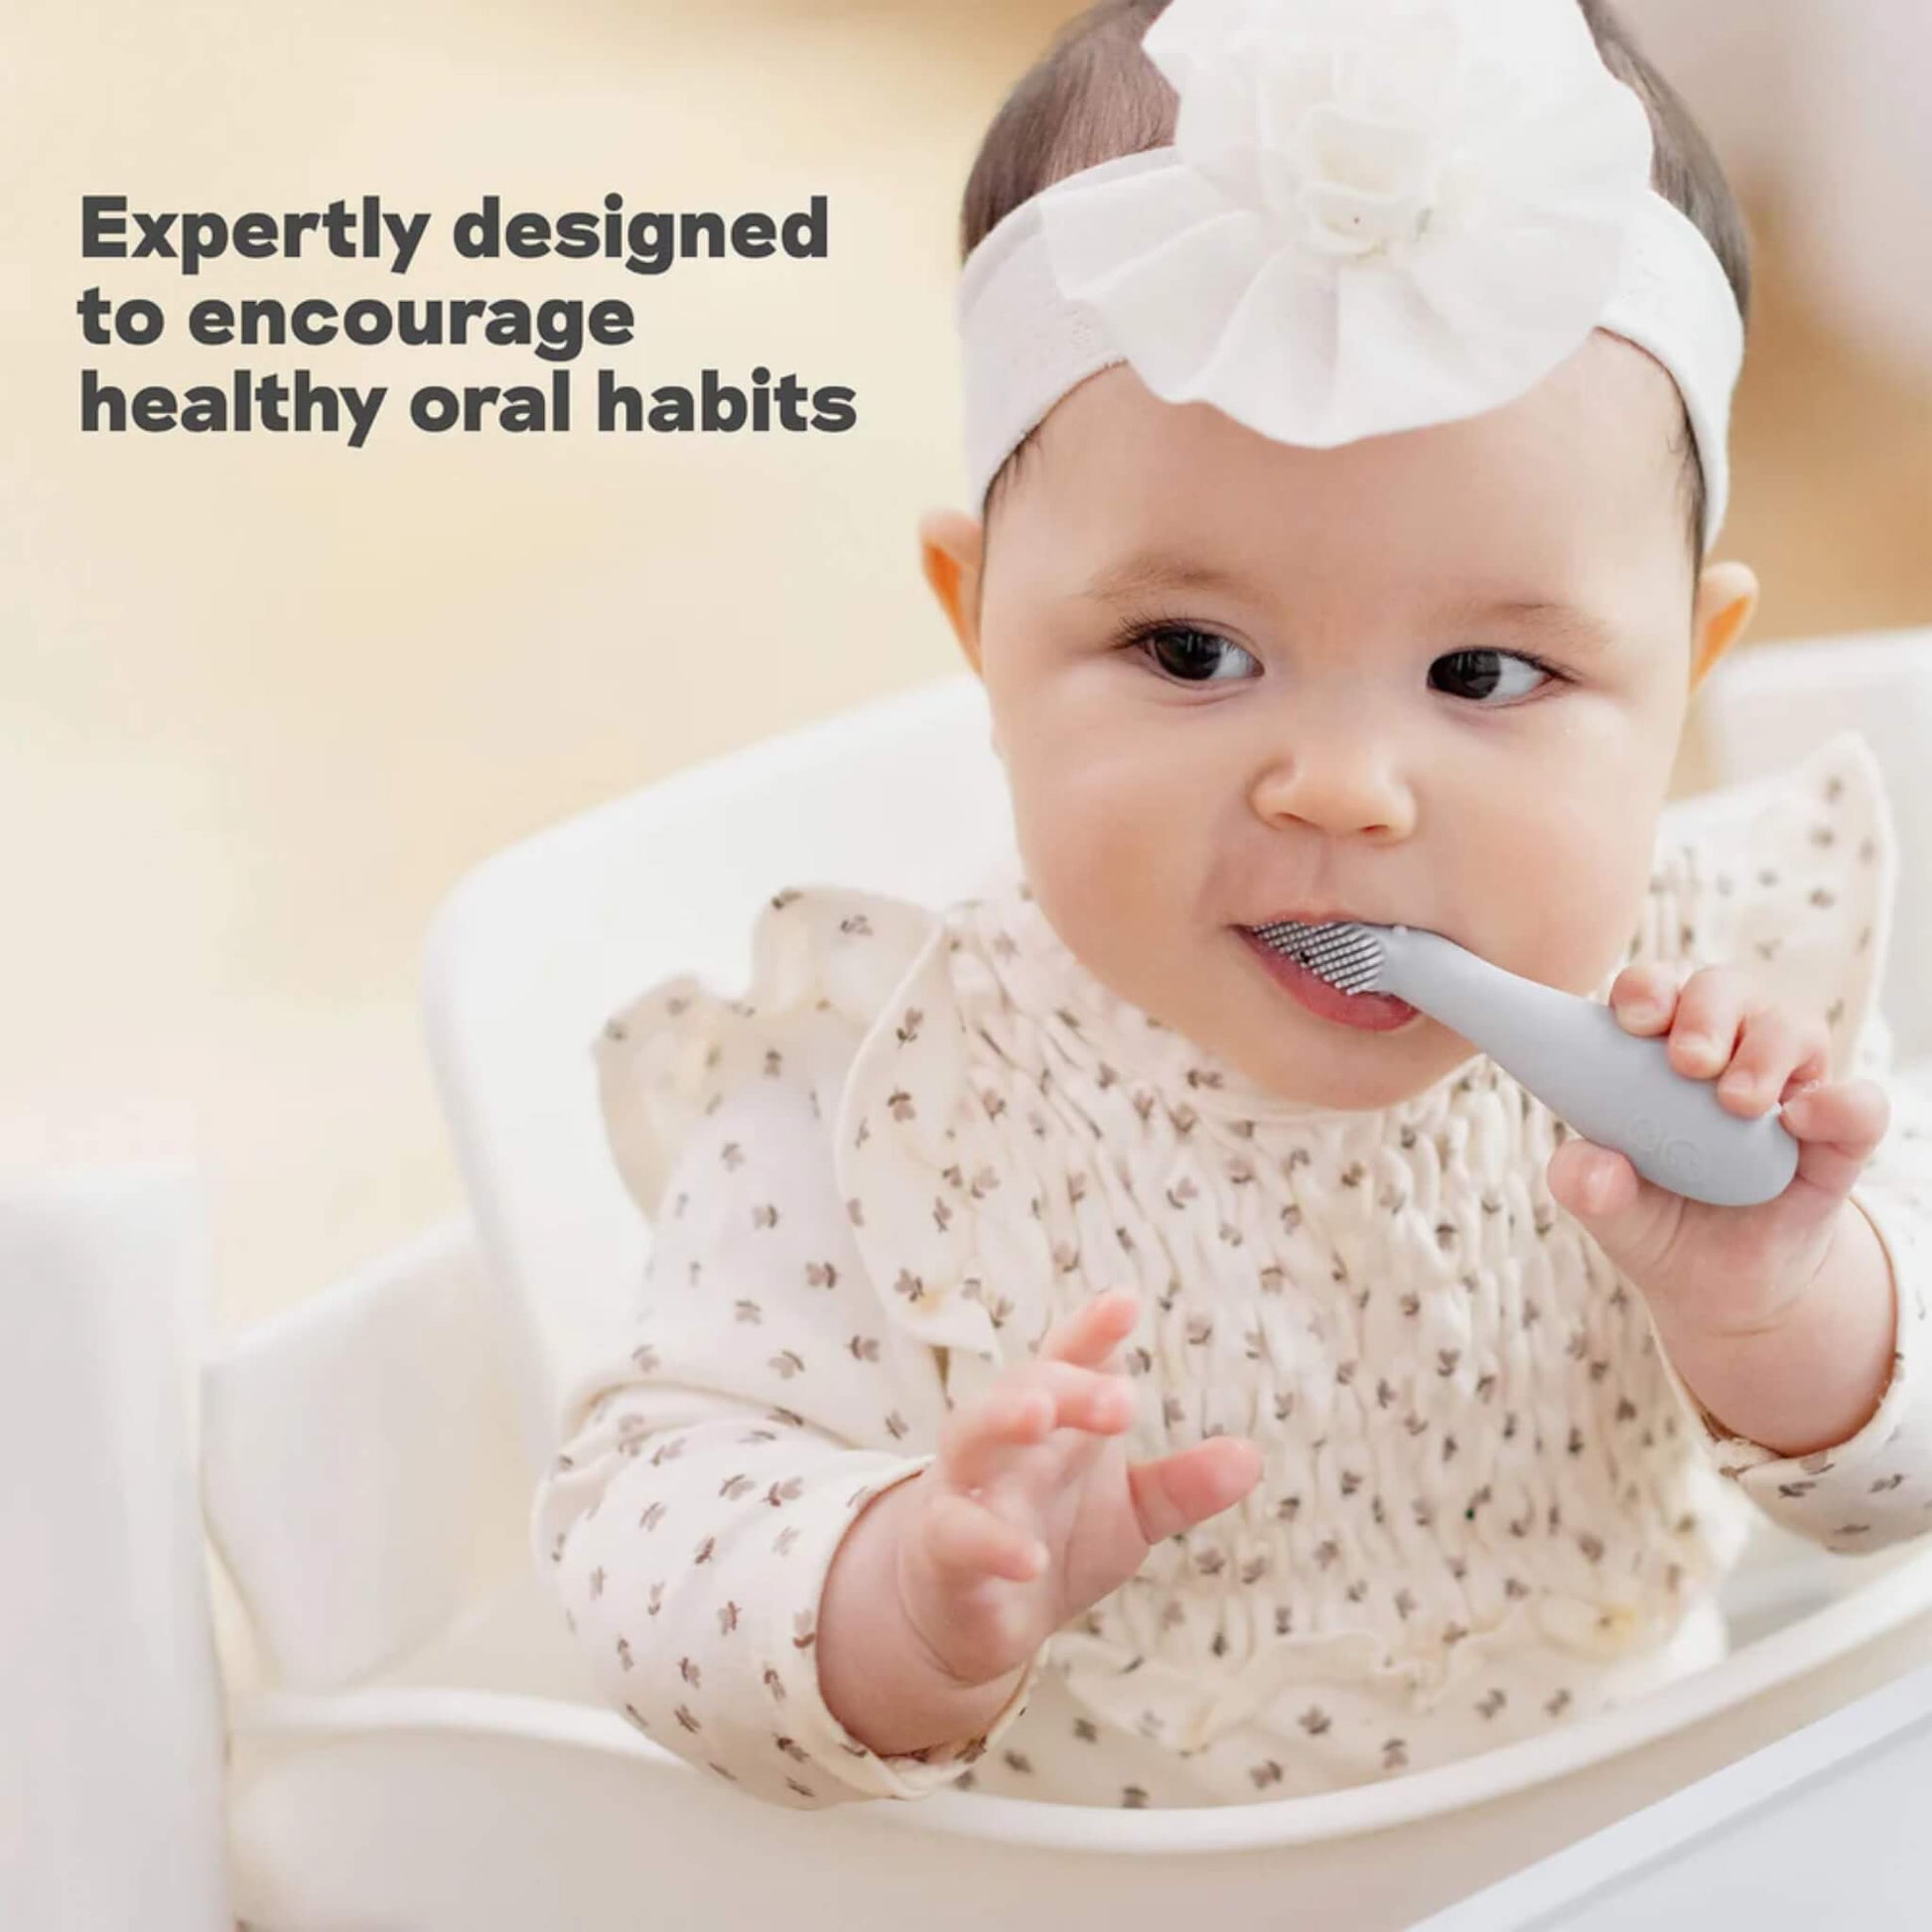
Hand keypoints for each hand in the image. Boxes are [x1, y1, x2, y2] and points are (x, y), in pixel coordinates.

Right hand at [818, 1290, 1260, 1755]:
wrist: (974, 1617)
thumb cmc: (1054, 1537)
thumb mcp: (1131, 1515)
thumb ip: (1181, 1486)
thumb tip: (1251, 1457)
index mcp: (1056, 1419)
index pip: (1072, 1358)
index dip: (1094, 1329)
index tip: (1126, 1302)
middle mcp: (1006, 1439)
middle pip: (1027, 1385)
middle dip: (1070, 1383)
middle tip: (1123, 1401)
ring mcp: (968, 1486)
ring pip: (972, 1432)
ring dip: (1004, 1415)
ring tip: (1041, 1414)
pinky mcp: (943, 1546)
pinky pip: (957, 1532)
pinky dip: (991, 1541)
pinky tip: (1031, 1558)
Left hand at [1547, 961, 1890, 1337]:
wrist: (1726, 1288)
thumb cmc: (1658, 1223)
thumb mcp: (1611, 1211)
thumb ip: (1586, 1186)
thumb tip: (1590, 1166)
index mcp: (1656, 1053)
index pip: (1652, 992)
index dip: (1644, 990)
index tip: (1631, 1021)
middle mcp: (1727, 1052)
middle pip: (1722, 990)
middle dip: (1704, 1013)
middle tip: (1685, 1062)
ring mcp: (1788, 1087)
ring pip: (1792, 1026)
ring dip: (1763, 1052)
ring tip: (1736, 1103)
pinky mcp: (1838, 1137)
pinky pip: (1859, 1102)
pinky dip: (1836, 1103)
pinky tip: (1798, 1122)